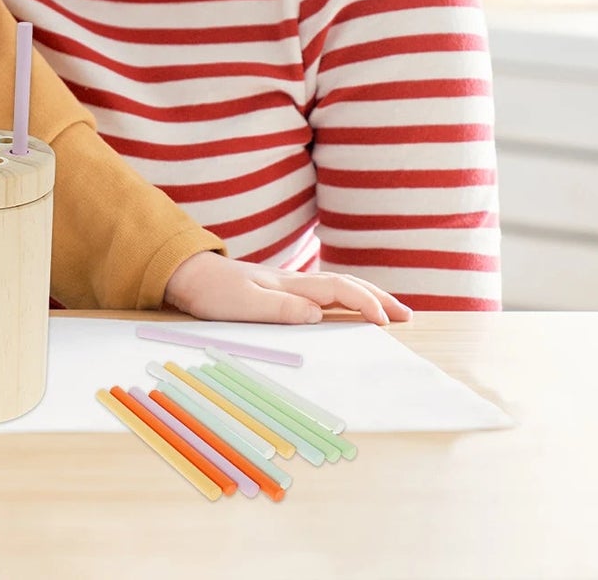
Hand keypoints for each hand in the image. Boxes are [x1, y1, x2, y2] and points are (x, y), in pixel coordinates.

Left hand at [162, 251, 413, 325]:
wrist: (189, 275)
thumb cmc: (213, 292)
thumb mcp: (243, 304)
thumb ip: (279, 308)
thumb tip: (317, 313)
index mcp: (290, 284)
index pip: (338, 289)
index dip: (364, 303)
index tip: (385, 321)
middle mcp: (296, 282)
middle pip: (347, 284)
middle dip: (379, 298)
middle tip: (407, 316)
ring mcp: (291, 285)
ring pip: (339, 287)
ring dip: (367, 298)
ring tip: (391, 313)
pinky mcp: (283, 292)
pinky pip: (326, 294)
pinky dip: (348, 300)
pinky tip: (352, 310)